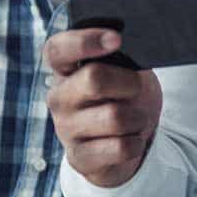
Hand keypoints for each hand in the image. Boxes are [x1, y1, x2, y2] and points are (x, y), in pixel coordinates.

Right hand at [44, 28, 162, 186]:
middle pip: (94, 79)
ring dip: (137, 117)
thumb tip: (136, 50)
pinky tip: (131, 140)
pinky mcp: (80, 158)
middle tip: (137, 88)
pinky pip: (120, 147)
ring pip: (115, 117)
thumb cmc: (123, 96)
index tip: (117, 39)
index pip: (58, 49)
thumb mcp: (124, 70)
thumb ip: (120, 56)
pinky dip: (136, 142)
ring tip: (135, 118)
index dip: (85, 41)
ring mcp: (66, 129)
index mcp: (64, 69)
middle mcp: (59, 97)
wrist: (125, 141)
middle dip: (129, 83)